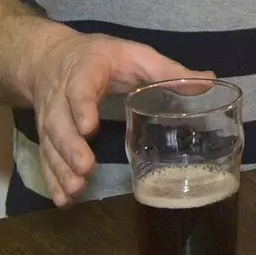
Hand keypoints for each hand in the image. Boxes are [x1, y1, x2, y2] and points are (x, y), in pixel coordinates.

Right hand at [24, 31, 206, 206]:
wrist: (51, 58)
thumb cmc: (103, 57)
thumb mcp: (135, 55)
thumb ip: (168, 71)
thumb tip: (209, 81)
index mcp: (85, 71)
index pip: (79, 89)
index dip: (82, 108)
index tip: (89, 128)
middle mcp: (61, 97)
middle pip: (60, 123)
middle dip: (71, 147)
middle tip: (85, 167)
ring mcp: (50, 118)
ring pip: (51, 144)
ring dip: (61, 168)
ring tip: (76, 189)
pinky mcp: (47, 135)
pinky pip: (46, 158)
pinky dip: (53, 179)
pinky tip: (64, 199)